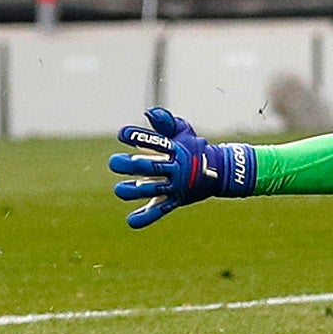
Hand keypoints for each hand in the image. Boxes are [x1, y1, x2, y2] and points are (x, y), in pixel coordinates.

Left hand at [109, 107, 256, 226]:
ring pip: (153, 191)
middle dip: (131, 166)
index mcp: (176, 149)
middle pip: (152, 168)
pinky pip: (160, 211)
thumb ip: (165, 121)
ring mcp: (176, 186)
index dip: (138, 138)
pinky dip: (146, 217)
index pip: (156, 142)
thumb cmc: (193, 147)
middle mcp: (176, 168)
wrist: (218, 171)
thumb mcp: (182, 131)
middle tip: (114, 163)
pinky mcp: (176, 201)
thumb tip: (149, 113)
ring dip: (134, 191)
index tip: (122, 134)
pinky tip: (131, 220)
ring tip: (119, 189)